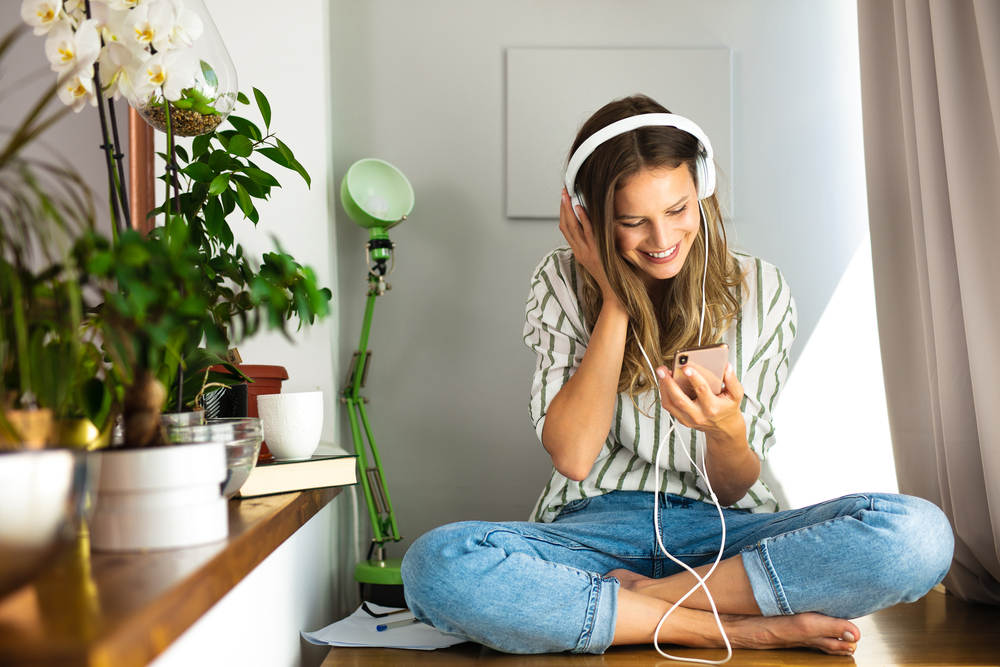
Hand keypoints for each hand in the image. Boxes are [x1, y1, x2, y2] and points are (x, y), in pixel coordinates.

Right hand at [558, 188, 616, 302]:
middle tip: (563, 190)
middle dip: (563, 207)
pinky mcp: (595, 253)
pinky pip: (587, 233)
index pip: (567, 230)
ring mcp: (586, 252)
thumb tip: (604, 230)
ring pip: (572, 227)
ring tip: (568, 193)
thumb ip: (601, 246)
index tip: (565, 199)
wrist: (617, 296)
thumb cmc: (615, 279)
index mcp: (580, 253)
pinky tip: (580, 207)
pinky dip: (582, 219)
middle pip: (565, 226)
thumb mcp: (604, 259)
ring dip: (568, 208)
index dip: (564, 214)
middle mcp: (580, 252)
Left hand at [655, 363, 745, 438]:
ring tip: (661, 373)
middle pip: (679, 399)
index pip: (702, 391)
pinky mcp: (681, 419)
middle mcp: (698, 415)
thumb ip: (732, 380)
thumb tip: (726, 366)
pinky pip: (669, 406)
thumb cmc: (728, 408)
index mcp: (712, 408)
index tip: (686, 367)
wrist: (724, 428)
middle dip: (669, 383)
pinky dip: (664, 393)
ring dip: (663, 387)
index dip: (694, 378)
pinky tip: (664, 381)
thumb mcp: (736, 395)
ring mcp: (688, 419)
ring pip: (670, 404)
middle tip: (662, 369)